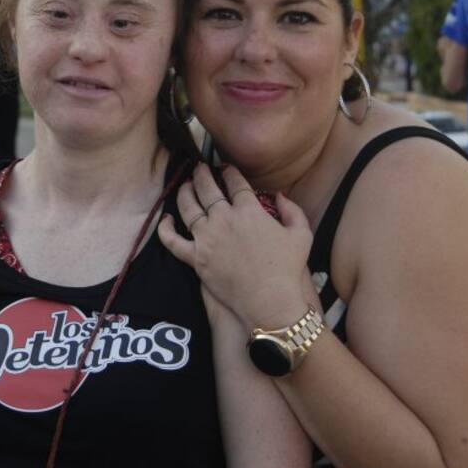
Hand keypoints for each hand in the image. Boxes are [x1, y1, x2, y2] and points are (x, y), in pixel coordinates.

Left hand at [157, 165, 319, 329]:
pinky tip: (165, 219)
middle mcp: (224, 219)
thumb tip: (280, 195)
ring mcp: (207, 238)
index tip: (226, 167)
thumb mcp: (302, 234)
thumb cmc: (288, 268)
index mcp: (249, 210)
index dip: (229, 172)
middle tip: (200, 168)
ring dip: (184, 192)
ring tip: (185, 185)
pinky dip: (165, 229)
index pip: (235, 183)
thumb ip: (292, 210)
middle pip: (207, 189)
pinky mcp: (196, 258)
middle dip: (202, 174)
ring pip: (188, 208)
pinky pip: (173, 241)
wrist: (269, 300)